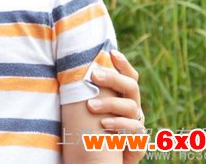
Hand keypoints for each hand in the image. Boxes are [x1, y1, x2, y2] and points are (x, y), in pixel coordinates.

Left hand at [87, 49, 145, 163]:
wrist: (98, 162)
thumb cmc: (90, 131)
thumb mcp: (87, 109)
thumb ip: (87, 90)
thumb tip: (67, 64)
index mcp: (123, 98)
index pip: (129, 76)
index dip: (123, 64)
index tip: (111, 52)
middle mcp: (133, 109)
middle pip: (131, 87)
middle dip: (113, 79)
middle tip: (94, 75)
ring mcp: (137, 126)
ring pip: (131, 108)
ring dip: (110, 104)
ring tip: (90, 105)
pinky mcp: (138, 144)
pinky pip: (135, 131)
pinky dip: (119, 126)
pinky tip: (105, 124)